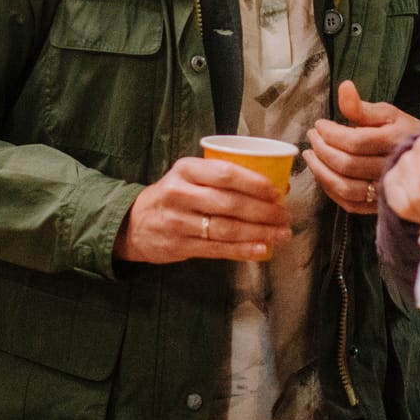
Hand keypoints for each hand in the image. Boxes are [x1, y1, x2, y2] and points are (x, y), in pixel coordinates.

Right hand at [114, 157, 290, 264]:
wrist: (134, 223)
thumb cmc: (174, 195)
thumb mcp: (189, 177)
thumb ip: (221, 178)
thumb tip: (275, 183)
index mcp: (186, 169)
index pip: (225, 173)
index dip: (254, 182)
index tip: (277, 191)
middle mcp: (180, 193)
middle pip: (230, 203)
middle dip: (263, 211)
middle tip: (285, 216)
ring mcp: (179, 221)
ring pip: (226, 228)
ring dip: (259, 233)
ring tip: (281, 234)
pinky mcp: (180, 245)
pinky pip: (218, 249)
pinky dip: (243, 250)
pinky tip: (262, 249)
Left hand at [304, 80, 419, 214]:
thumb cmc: (404, 132)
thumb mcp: (388, 113)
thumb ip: (362, 106)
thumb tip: (344, 87)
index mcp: (392, 142)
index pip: (354, 142)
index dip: (330, 133)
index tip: (319, 124)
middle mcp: (388, 170)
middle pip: (347, 165)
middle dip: (322, 150)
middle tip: (312, 136)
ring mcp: (384, 191)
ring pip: (345, 188)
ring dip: (321, 172)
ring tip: (310, 156)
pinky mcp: (378, 206)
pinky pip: (349, 203)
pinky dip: (331, 190)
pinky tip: (322, 174)